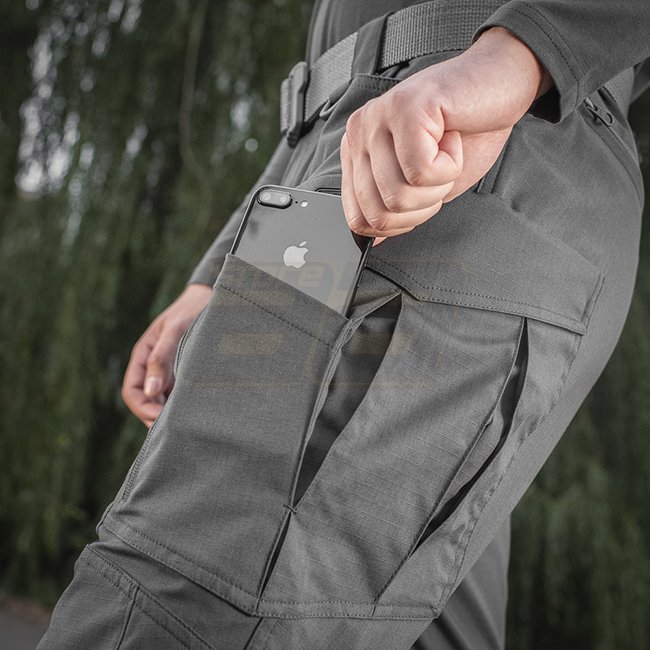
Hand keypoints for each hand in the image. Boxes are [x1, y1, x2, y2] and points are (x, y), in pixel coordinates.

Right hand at [121, 283, 211, 426]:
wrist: (213, 297)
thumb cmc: (192, 310)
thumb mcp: (175, 330)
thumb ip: (161, 357)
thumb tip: (151, 391)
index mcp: (144, 356)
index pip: (133, 391)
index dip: (143, 409)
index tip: (160, 419)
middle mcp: (154, 366)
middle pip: (147, 401)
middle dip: (156, 417)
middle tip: (177, 429)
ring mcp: (169, 370)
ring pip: (163, 400)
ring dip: (171, 413)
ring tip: (189, 423)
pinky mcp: (186, 371)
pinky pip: (179, 393)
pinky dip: (184, 404)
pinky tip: (198, 410)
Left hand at [340, 26, 552, 243]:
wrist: (502, 83)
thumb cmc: (466, 133)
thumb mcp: (425, 183)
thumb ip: (394, 208)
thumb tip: (373, 239)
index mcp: (357, 152)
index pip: (357, 218)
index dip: (396, 225)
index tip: (422, 199)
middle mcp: (360, 132)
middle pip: (377, 214)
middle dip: (420, 209)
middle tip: (439, 174)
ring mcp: (379, 118)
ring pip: (397, 196)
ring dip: (437, 187)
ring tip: (446, 154)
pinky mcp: (405, 109)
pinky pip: (421, 172)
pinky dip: (450, 168)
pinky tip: (453, 140)